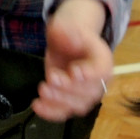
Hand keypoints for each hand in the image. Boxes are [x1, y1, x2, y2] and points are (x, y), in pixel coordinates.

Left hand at [31, 0, 113, 121]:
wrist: (67, 42)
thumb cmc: (70, 34)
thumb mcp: (67, 25)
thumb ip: (67, 31)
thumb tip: (69, 37)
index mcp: (103, 59)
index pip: (101, 71)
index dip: (90, 74)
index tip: (74, 71)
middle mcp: (99, 81)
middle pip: (89, 92)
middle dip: (68, 88)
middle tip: (51, 77)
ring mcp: (86, 95)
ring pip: (77, 106)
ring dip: (59, 101)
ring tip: (42, 89)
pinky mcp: (71, 102)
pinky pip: (64, 113)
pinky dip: (50, 113)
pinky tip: (36, 105)